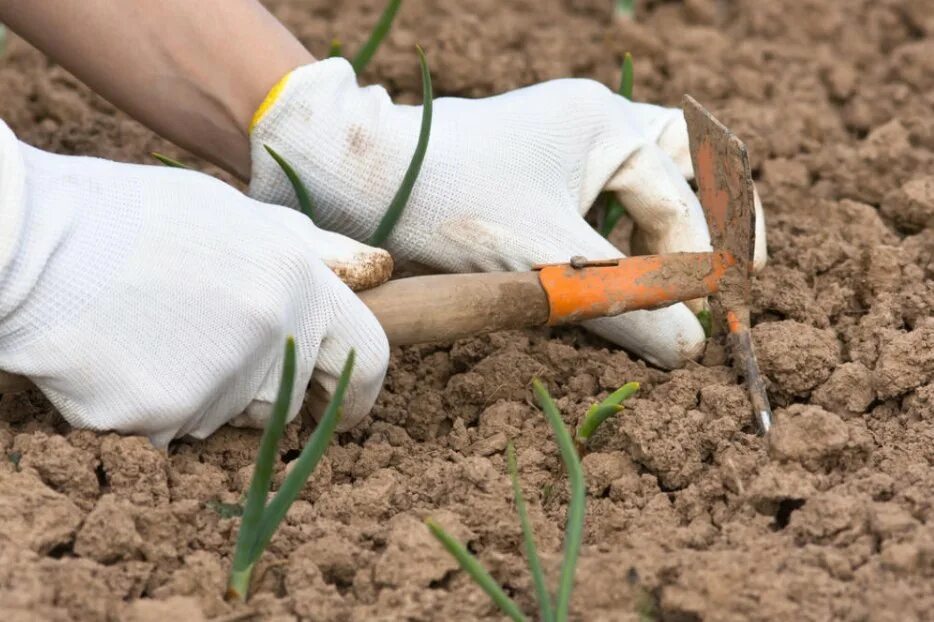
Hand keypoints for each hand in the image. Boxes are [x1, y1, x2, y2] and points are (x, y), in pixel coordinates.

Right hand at [0, 121, 388, 445]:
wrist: (31, 241)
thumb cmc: (135, 218)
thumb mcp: (236, 215)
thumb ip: (312, 252)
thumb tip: (377, 271)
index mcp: (299, 284)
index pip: (368, 357)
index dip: (364, 389)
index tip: (352, 407)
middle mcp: (273, 338)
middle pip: (291, 398)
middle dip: (265, 386)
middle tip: (206, 343)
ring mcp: (219, 383)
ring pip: (231, 416)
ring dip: (207, 392)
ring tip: (153, 333)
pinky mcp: (163, 419)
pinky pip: (174, 430)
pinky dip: (153, 408)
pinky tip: (119, 359)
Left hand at [249, 58, 766, 368]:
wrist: (361, 182)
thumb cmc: (450, 205)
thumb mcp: (546, 261)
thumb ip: (624, 304)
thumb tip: (690, 350)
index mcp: (606, 126)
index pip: (679, 201)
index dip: (701, 266)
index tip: (711, 320)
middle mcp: (591, 123)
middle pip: (685, 163)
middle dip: (716, 220)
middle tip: (742, 276)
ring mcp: (562, 143)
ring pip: (645, 180)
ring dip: (672, 227)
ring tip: (697, 277)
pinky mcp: (534, 171)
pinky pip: (601, 198)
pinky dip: (625, 234)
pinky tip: (627, 270)